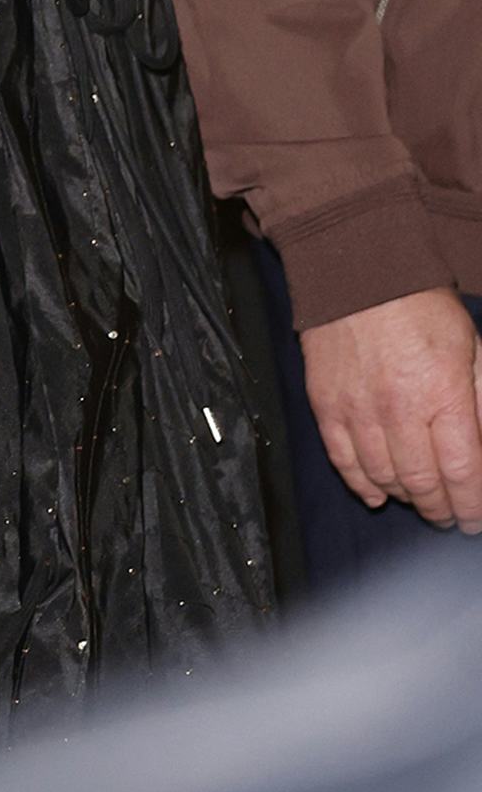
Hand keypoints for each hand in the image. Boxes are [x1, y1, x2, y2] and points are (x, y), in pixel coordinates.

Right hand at [302, 287, 481, 530]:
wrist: (357, 272)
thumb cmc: (421, 308)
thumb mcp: (472, 350)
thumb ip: (481, 402)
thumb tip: (481, 451)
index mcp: (443, 394)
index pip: (462, 473)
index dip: (471, 507)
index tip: (474, 519)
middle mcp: (398, 408)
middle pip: (422, 484)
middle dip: (441, 510)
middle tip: (450, 516)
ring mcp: (357, 409)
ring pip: (383, 478)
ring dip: (405, 498)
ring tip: (419, 501)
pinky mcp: (325, 404)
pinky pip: (342, 460)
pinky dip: (361, 484)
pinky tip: (377, 494)